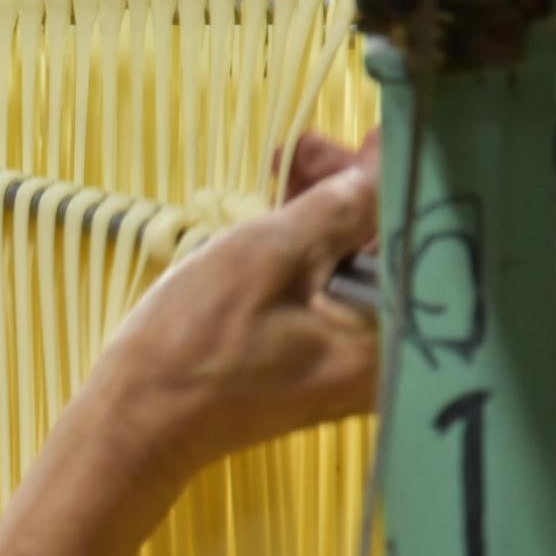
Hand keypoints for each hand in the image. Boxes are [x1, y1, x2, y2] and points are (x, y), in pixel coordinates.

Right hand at [89, 130, 380, 488]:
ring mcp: (348, 365)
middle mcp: (384, 357)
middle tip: (309, 147)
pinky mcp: (315, 365)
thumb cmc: (194, 342)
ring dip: (326, 216)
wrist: (136, 420)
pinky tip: (281, 216)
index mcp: (387, 336)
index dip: (397, 177)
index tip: (368, 135)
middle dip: (353, 192)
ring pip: (356, 270)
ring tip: (287, 167)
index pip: (419, 238)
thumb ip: (335, 207)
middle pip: (389, 253)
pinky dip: (310, 254)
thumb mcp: (264, 256)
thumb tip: (382, 168)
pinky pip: (329, 296)